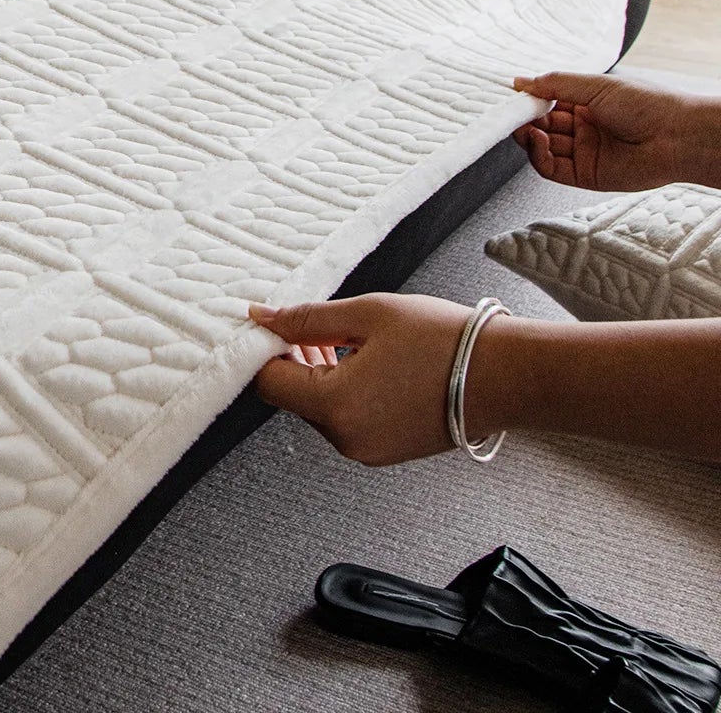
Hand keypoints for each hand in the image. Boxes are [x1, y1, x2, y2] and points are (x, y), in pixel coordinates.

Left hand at [250, 294, 471, 465]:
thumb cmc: (444, 341)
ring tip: (350, 340)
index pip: (268, 383)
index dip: (267, 350)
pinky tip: (369, 363)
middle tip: (320, 326)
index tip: (280, 325)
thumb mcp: (367, 315)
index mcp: (336, 406)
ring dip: (321, 374)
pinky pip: (345, 420)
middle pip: (292, 397)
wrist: (506, 376)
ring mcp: (367, 451)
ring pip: (318, 409)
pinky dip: (345, 392)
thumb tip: (261, 318)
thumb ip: (306, 319)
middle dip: (296, 360)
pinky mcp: (385, 452)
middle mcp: (346, 439)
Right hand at [512, 72, 709, 191]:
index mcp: (587, 104)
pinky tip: (538, 141)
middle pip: (541, 125)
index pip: (547, 102)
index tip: (512, 95)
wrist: (677, 136)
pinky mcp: (584, 175)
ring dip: (528, 136)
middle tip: (511, 113)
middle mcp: (583, 128)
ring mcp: (583, 152)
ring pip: (541, 147)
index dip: (529, 100)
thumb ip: (555, 84)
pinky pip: (550, 168)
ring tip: (523, 127)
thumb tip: (520, 82)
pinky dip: (538, 155)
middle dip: (524, 119)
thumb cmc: (647, 104)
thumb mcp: (595, 85)